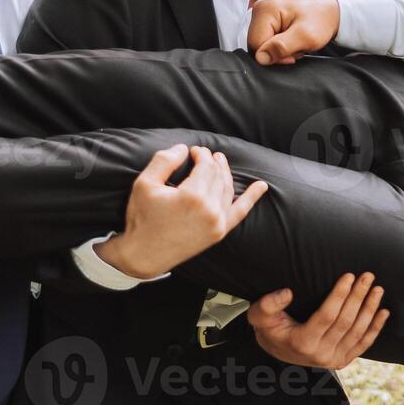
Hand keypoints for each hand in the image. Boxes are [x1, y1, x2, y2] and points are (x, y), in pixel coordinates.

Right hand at [95, 145, 267, 279]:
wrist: (142, 256)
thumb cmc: (141, 218)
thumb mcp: (144, 184)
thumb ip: (164, 160)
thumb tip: (183, 148)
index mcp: (193, 196)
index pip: (206, 165)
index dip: (201, 154)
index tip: (192, 151)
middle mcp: (210, 210)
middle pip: (218, 176)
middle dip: (212, 162)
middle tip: (203, 155)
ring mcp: (217, 223)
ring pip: (228, 189)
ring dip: (225, 173)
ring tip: (220, 161)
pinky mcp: (218, 233)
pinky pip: (240, 213)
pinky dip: (252, 199)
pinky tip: (262, 186)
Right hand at [249, 0, 340, 64]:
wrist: (329, 15)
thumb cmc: (320, 22)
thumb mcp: (305, 36)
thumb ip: (282, 46)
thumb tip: (260, 58)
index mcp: (265, 10)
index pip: (256, 44)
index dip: (273, 55)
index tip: (293, 53)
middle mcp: (259, 11)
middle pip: (256, 45)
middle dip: (276, 53)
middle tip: (296, 48)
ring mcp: (262, 17)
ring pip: (261, 46)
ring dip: (278, 52)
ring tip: (295, 44)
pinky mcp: (266, 23)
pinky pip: (265, 43)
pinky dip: (278, 48)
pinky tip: (290, 43)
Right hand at [249, 272, 389, 368]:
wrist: (277, 349)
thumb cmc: (269, 327)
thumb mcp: (259, 316)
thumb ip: (267, 304)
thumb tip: (287, 293)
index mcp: (302, 342)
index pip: (327, 316)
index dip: (340, 295)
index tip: (349, 275)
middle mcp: (320, 355)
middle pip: (345, 322)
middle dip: (358, 297)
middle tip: (368, 276)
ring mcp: (333, 360)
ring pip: (357, 332)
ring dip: (370, 309)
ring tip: (377, 289)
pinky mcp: (342, 361)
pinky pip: (363, 345)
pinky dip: (375, 328)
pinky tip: (384, 312)